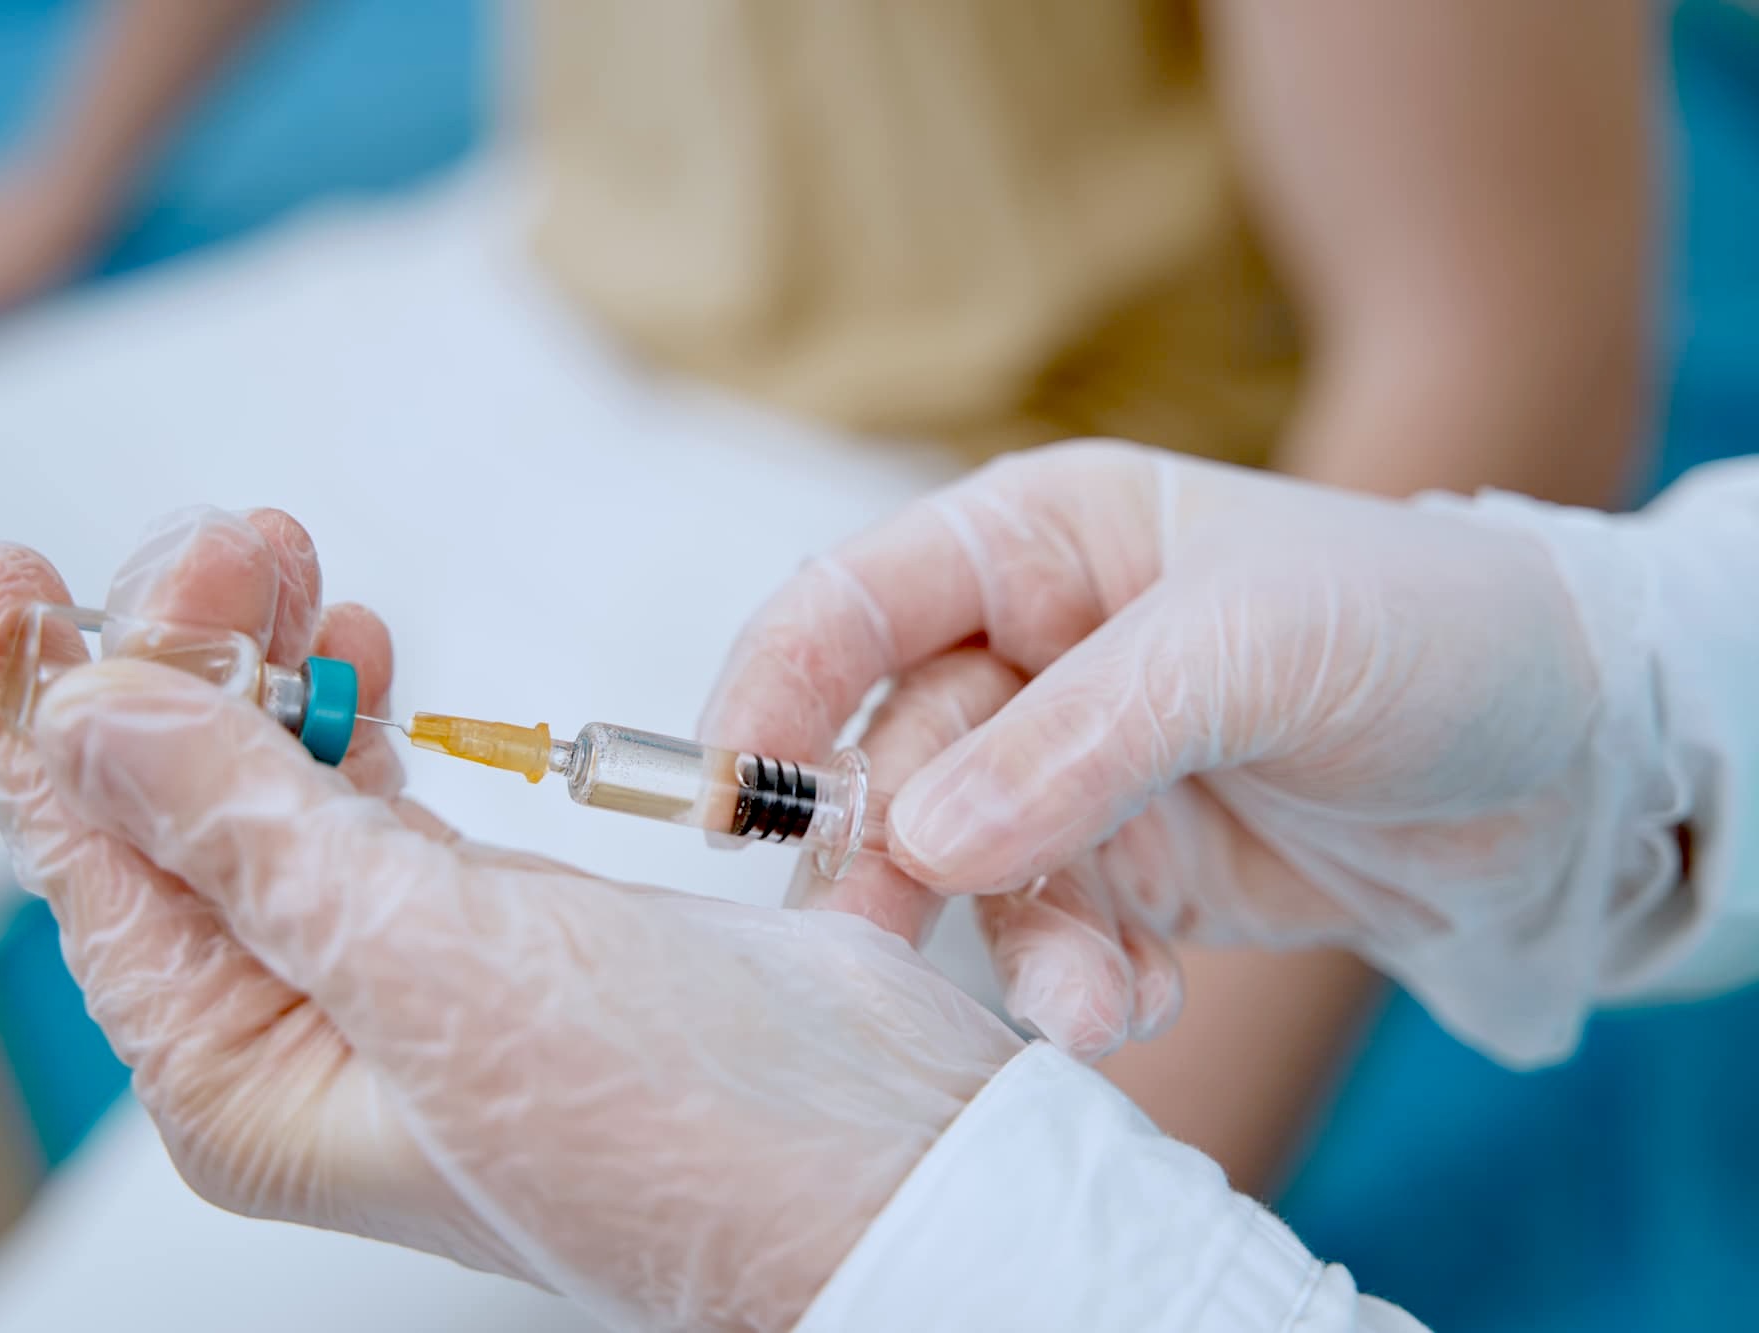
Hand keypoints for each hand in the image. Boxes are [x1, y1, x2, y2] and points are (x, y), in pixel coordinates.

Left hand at [0, 508, 1020, 1331]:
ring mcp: (395, 975)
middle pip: (174, 808)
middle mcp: (297, 1032)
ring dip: (264, 663)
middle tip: (223, 533)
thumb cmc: (682, 1117)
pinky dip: (356, 710)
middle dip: (177, 656)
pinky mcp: (490, 928)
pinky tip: (358, 642)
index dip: (35, 707)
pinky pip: (372, 800)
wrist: (888, 1160)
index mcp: (242, 1074)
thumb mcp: (428, 961)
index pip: (91, 865)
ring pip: (274, 788)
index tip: (10, 569)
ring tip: (283, 551)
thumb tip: (86, 715)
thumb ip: (247, 829)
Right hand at [703, 441, 1675, 1065]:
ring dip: (1016, 945)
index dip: (772, 697)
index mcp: (1034, 540)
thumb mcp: (1250, 650)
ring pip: (967, 870)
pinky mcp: (1125, 865)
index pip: (847, 606)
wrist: (1566, 755)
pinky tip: (1143, 1001)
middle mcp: (1030, 650)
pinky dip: (1081, 982)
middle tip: (880, 945)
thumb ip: (1078, 737)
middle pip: (890, 757)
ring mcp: (1072, 766)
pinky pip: (1052, 936)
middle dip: (890, 857)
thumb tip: (919, 834)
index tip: (736, 805)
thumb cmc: (1420, 629)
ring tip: (1094, 1005)